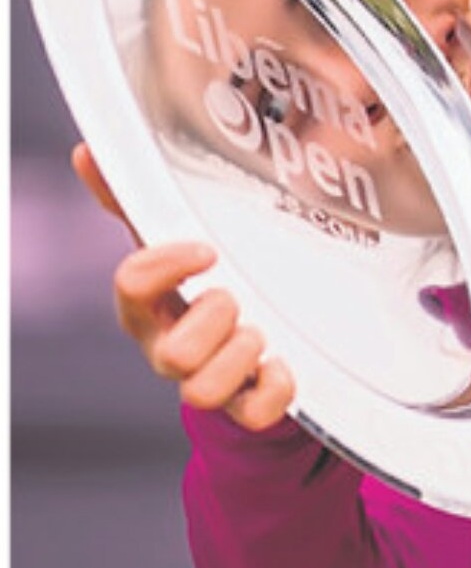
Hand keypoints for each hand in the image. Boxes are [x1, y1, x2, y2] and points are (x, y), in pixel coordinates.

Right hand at [71, 141, 293, 430]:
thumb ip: (138, 198)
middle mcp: (169, 347)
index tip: (207, 250)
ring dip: (237, 356)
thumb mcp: (177, 236)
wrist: (247, 337)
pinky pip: (252, 415)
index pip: (131, 286)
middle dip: (210, 321)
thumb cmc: (205, 279)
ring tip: (258, 330)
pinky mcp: (244, 404)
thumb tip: (90, 152)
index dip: (165, 266)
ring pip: (200, 392)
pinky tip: (282, 362)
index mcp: (148, 304)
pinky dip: (273, 390)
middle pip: (168, 356)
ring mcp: (207, 380)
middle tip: (235, 297)